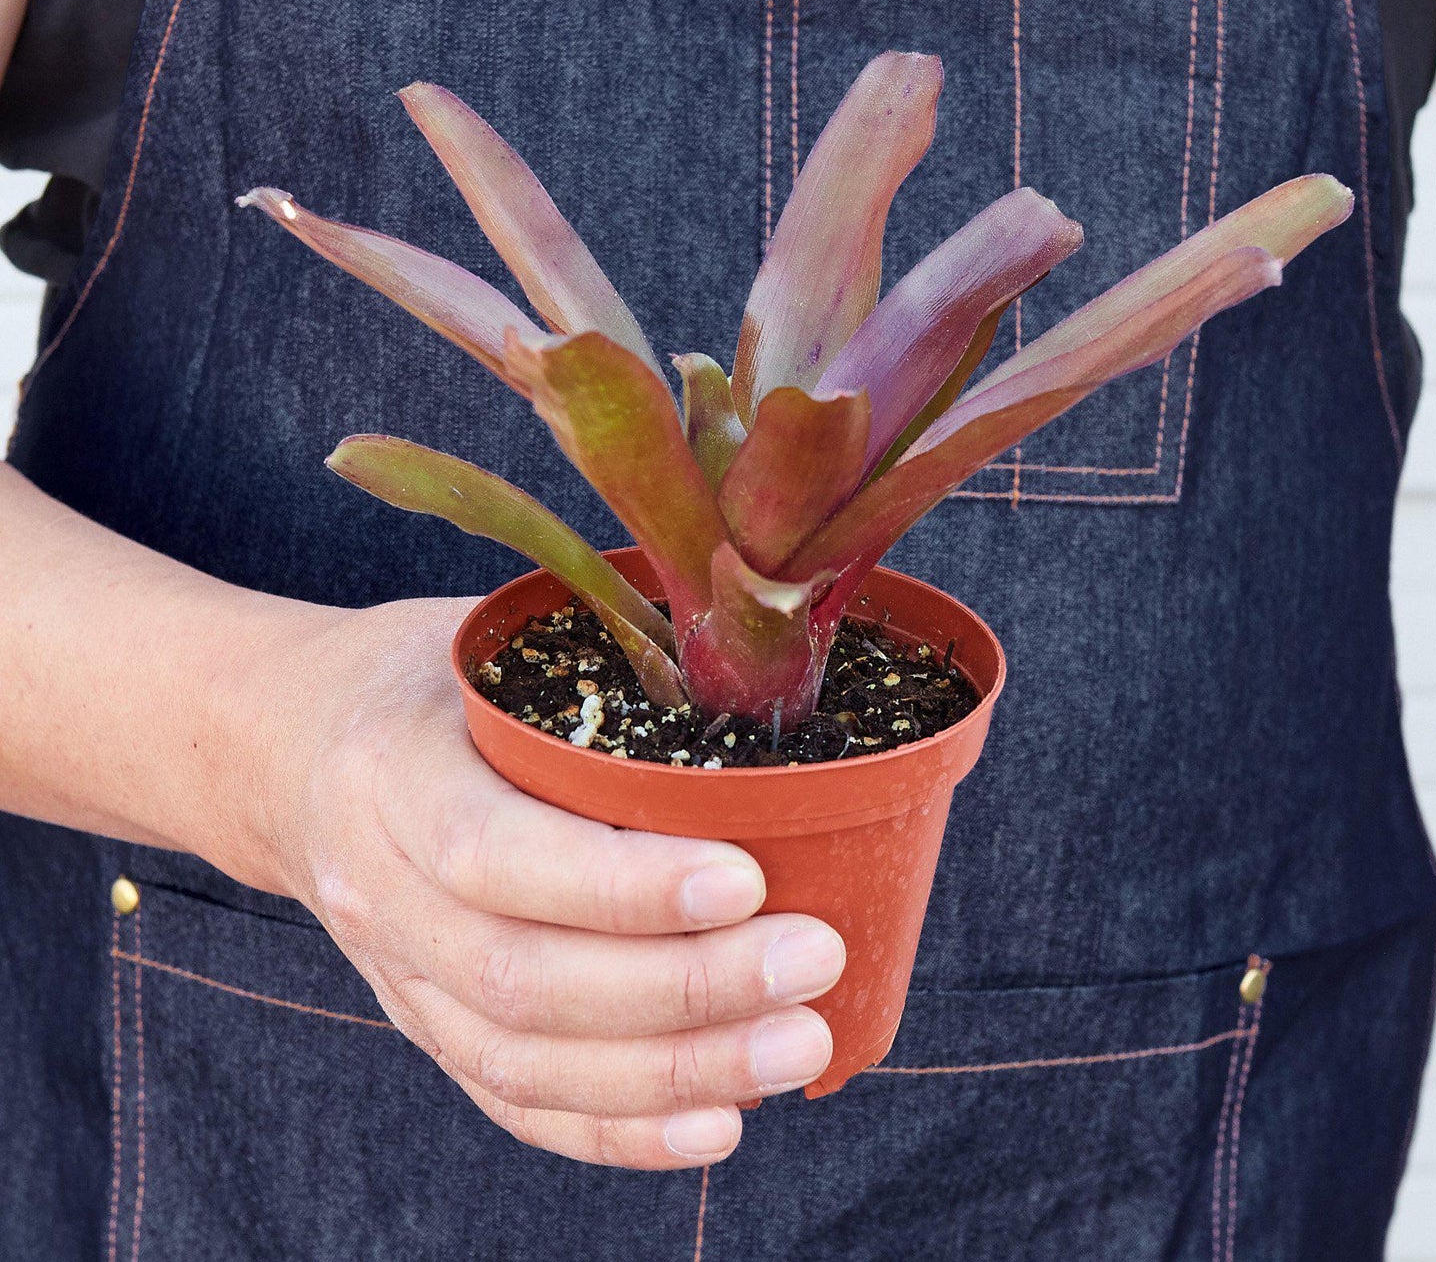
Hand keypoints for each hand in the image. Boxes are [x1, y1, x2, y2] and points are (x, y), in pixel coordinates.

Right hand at [254, 596, 845, 1168]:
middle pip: (523, 978)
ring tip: (798, 1042)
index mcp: (391, 774)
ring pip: (525, 1059)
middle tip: (810, 960)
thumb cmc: (420, 679)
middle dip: (682, 987)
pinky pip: (515, 1100)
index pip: (494, 852)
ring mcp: (396, 975)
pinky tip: (718, 1121)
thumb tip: (756, 669)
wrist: (292, 749)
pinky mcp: (425, 1024)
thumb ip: (594, 661)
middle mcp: (380, 892)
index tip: (746, 879)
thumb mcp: (486, 638)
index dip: (620, 885)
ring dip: (673, 1071)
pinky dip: (618, 1130)